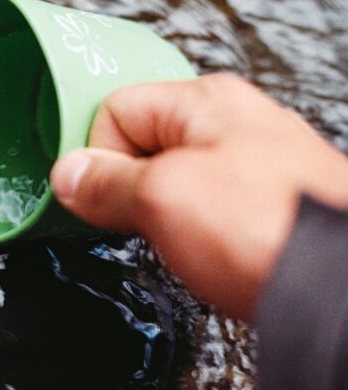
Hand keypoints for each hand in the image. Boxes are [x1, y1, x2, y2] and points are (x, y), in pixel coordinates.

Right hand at [50, 73, 347, 319]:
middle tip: (140, 220)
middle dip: (128, 187)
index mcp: (205, 102)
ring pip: (175, 182)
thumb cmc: (271, 230)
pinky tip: (209, 255)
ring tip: (182, 241)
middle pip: (144, 145)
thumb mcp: (163, 197)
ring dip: (162, 215)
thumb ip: (105, 183)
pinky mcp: (269, 209)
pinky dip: (196, 234)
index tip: (94, 195)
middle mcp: (234, 124)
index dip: (97, 154)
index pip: (116, 108)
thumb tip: (69, 174)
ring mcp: (256, 167)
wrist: (343, 288)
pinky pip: (207, 210)